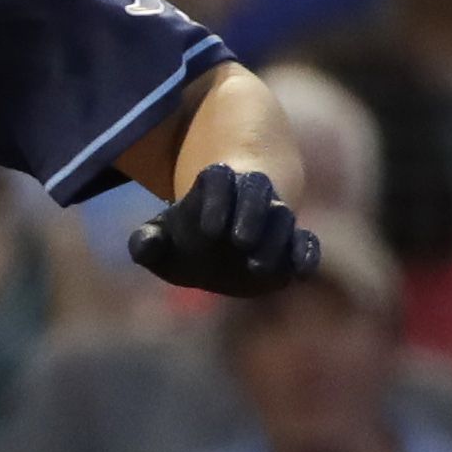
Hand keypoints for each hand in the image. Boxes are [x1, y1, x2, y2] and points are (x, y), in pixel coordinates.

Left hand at [128, 164, 315, 295]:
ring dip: (275, 238)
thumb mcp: (161, 244)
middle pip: (257, 190)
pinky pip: (306, 241)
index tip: (208, 229)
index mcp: (214, 187)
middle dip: (251, 212)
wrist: (215, 256)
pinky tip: (300, 273)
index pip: (218, 179)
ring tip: (257, 267)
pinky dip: (306, 254)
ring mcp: (273, 219)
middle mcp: (248, 197)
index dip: (216, 199)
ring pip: (283, 216)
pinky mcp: (292, 243)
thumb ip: (146, 242)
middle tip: (239, 242)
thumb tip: (144, 245)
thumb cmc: (184, 245)